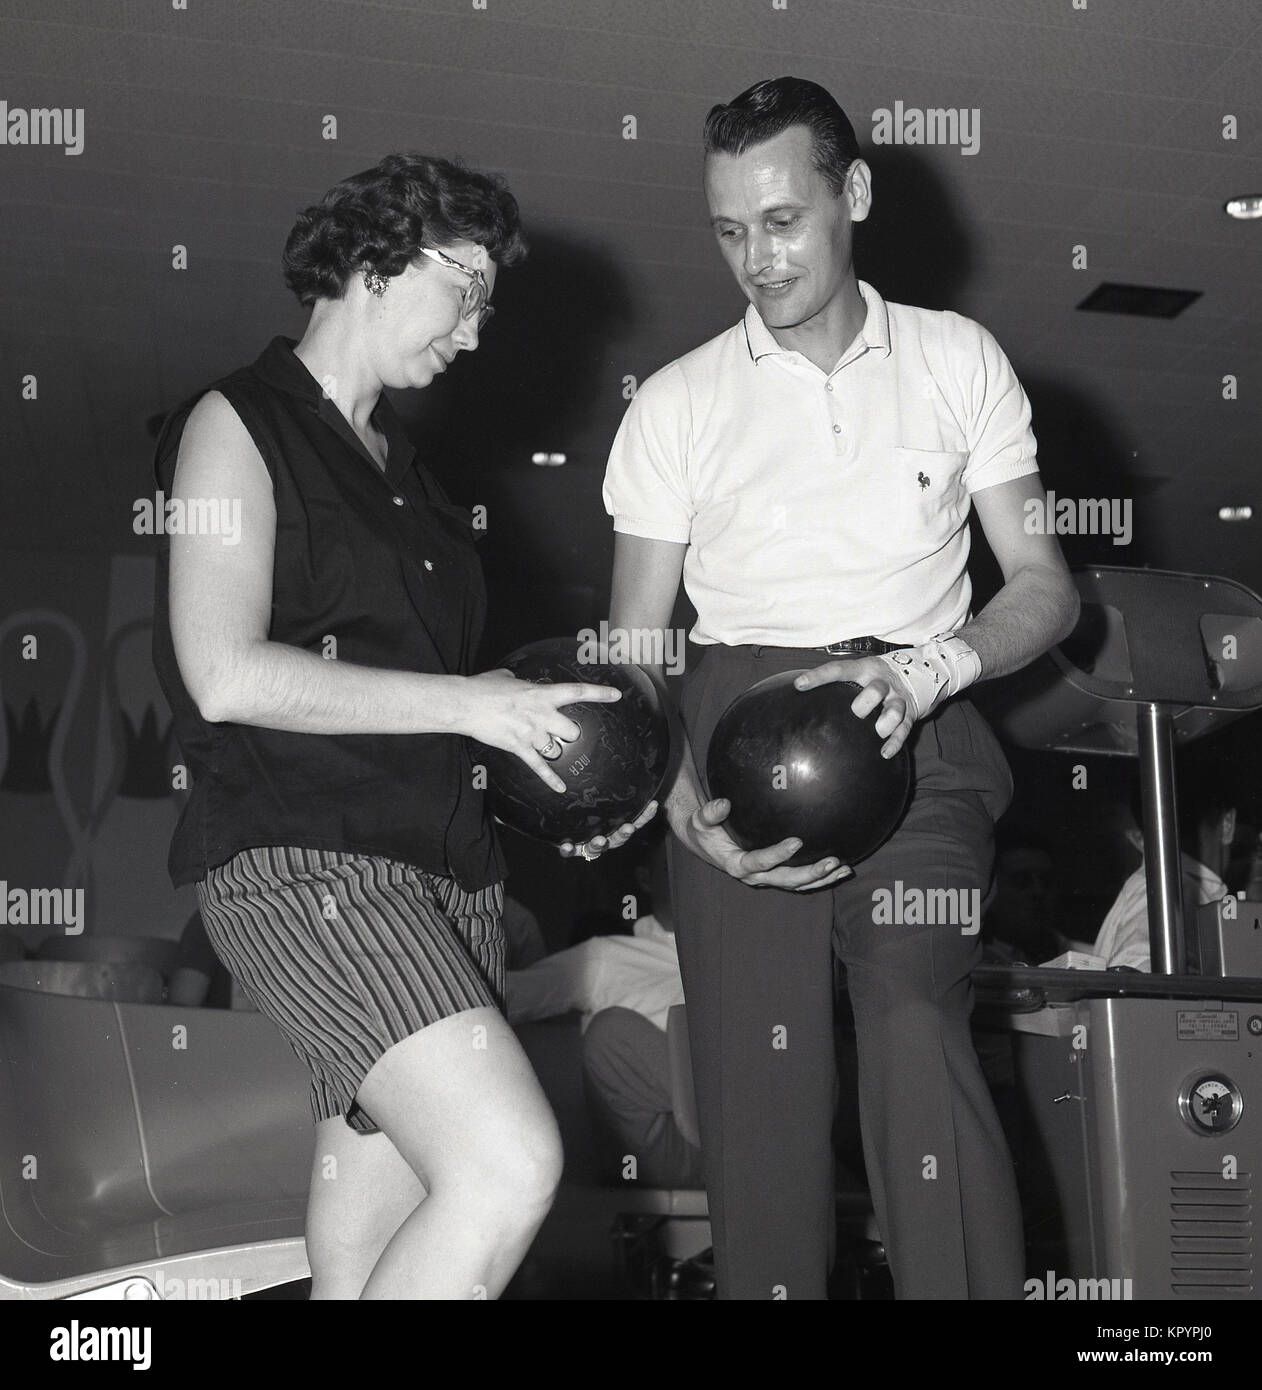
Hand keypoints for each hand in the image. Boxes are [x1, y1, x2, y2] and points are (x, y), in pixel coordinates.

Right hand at [463, 668, 621, 792]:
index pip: (577, 692)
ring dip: (554, 750)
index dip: (599, 693)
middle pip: (572, 731)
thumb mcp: (507, 678)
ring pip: (557, 750)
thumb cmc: (484, 687)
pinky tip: (562, 788)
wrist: (466, 703)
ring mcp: (531, 733)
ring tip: (545, 746)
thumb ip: (520, 683)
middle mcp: (541, 715)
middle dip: (570, 734)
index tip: (616, 695)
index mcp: (542, 694)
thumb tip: (517, 682)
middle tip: (561, 732)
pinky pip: (540, 767)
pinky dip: (551, 779)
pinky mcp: (519, 748)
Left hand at [558, 800, 659, 861]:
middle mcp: (606, 839)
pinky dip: (568, 850)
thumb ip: (611, 794)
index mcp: (616, 829)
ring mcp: (589, 845)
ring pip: (596, 848)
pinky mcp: (572, 850)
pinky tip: (566, 846)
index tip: (653, 805)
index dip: (645, 815)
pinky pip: (570, 852)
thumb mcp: (602, 805)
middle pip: (618, 838)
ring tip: (599, 840)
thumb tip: (621, 766)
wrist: (568, 834)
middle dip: (624, 833)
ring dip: (599, 844)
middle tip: (628, 828)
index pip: (636, 822)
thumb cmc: (590, 817)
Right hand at [677, 797, 851, 892]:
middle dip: (810, 873)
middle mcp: (754, 876)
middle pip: (786, 880)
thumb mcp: (699, 820)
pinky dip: (820, 877)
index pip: (760, 861)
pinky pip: (799, 881)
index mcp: (737, 864)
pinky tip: (841, 869)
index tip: (797, 841)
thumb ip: (710, 812)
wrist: (705, 844)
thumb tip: (724, 802)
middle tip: (832, 861)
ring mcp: (766, 878)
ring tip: (844, 869)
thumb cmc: (703, 830)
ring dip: (821, 879)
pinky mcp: (775, 875)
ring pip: (797, 885)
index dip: (778, 854)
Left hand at [791, 656, 915, 758]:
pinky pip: (903, 729)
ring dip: (886, 722)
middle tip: (857, 712)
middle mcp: (882, 682)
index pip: (839, 669)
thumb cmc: (874, 677)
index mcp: (863, 669)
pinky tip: (885, 753)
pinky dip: (895, 742)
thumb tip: (799, 693)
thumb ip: (838, 683)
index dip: (819, 676)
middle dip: (866, 701)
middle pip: (876, 689)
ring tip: (878, 732)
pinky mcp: (909, 714)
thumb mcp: (859, 672)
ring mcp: (897, 698)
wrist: (916, 675)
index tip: (800, 685)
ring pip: (894, 709)